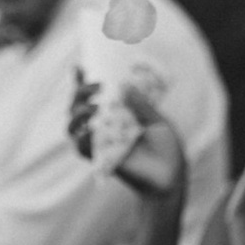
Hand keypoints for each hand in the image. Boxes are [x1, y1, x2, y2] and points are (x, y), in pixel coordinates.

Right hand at [69, 74, 184, 198]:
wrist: (171, 177)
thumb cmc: (166, 149)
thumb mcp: (157, 121)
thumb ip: (141, 105)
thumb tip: (124, 86)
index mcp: (115, 114)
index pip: (92, 96)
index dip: (81, 82)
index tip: (80, 67)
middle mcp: (103, 127)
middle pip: (76, 107)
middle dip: (80, 92)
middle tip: (97, 86)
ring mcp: (99, 143)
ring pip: (72, 126)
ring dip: (76, 113)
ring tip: (93, 107)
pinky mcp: (99, 160)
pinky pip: (81, 148)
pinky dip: (81, 137)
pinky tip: (90, 128)